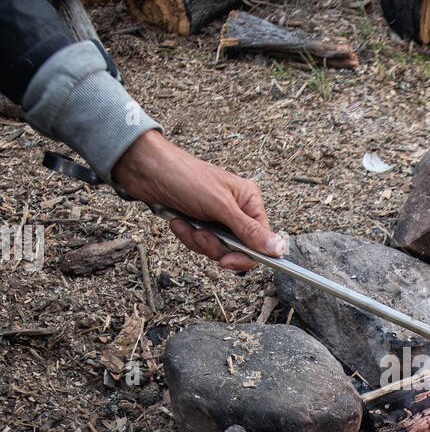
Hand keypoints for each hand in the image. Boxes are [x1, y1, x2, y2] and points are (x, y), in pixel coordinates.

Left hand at [112, 129, 284, 271]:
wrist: (147, 170)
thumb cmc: (185, 177)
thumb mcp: (221, 206)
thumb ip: (249, 231)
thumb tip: (279, 248)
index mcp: (249, 201)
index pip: (261, 240)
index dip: (246, 255)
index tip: (227, 260)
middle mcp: (236, 211)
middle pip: (237, 249)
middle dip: (215, 246)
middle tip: (202, 235)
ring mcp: (217, 218)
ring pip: (216, 248)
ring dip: (199, 240)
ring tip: (187, 223)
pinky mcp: (199, 223)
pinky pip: (199, 243)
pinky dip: (187, 236)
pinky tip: (178, 221)